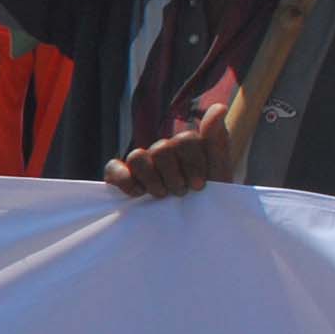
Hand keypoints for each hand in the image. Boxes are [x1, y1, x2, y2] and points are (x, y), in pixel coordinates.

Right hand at [104, 109, 229, 198]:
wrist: (195, 225)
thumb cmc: (208, 200)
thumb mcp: (220, 173)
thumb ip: (217, 141)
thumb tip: (218, 107)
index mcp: (186, 147)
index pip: (185, 140)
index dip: (192, 163)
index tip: (200, 186)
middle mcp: (163, 151)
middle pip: (161, 149)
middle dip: (173, 175)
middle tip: (181, 193)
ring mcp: (141, 163)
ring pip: (138, 156)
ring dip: (151, 178)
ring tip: (161, 195)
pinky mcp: (121, 176)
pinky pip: (114, 167)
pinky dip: (124, 179)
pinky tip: (138, 194)